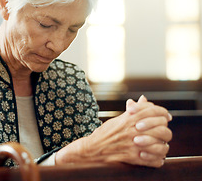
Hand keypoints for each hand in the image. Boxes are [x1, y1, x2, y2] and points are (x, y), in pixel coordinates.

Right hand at [55, 95, 171, 167]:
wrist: (93, 149)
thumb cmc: (106, 133)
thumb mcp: (119, 119)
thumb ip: (134, 110)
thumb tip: (143, 99)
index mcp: (130, 119)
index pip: (154, 111)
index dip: (163, 113)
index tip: (166, 117)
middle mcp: (134, 131)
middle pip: (162, 129)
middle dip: (164, 130)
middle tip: (162, 132)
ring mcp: (134, 145)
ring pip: (162, 146)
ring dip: (163, 146)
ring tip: (159, 146)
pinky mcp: (134, 158)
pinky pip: (155, 161)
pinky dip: (157, 160)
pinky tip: (154, 157)